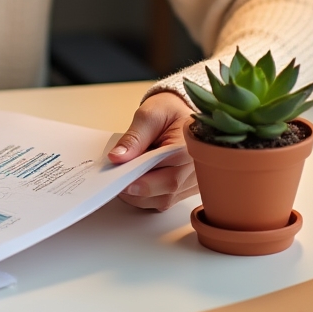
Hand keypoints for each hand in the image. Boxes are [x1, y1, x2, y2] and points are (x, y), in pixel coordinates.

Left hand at [107, 91, 196, 211]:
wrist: (180, 113)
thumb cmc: (167, 111)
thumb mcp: (148, 115)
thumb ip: (134, 137)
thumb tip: (117, 157)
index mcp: (192, 148)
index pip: (170, 172)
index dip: (144, 180)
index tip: (122, 178)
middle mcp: (198, 169)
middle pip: (168, 189)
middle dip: (137, 187)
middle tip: (115, 180)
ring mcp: (194, 181)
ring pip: (164, 199)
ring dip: (140, 194)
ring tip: (123, 177)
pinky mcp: (186, 189)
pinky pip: (164, 200)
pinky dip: (146, 196)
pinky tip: (135, 181)